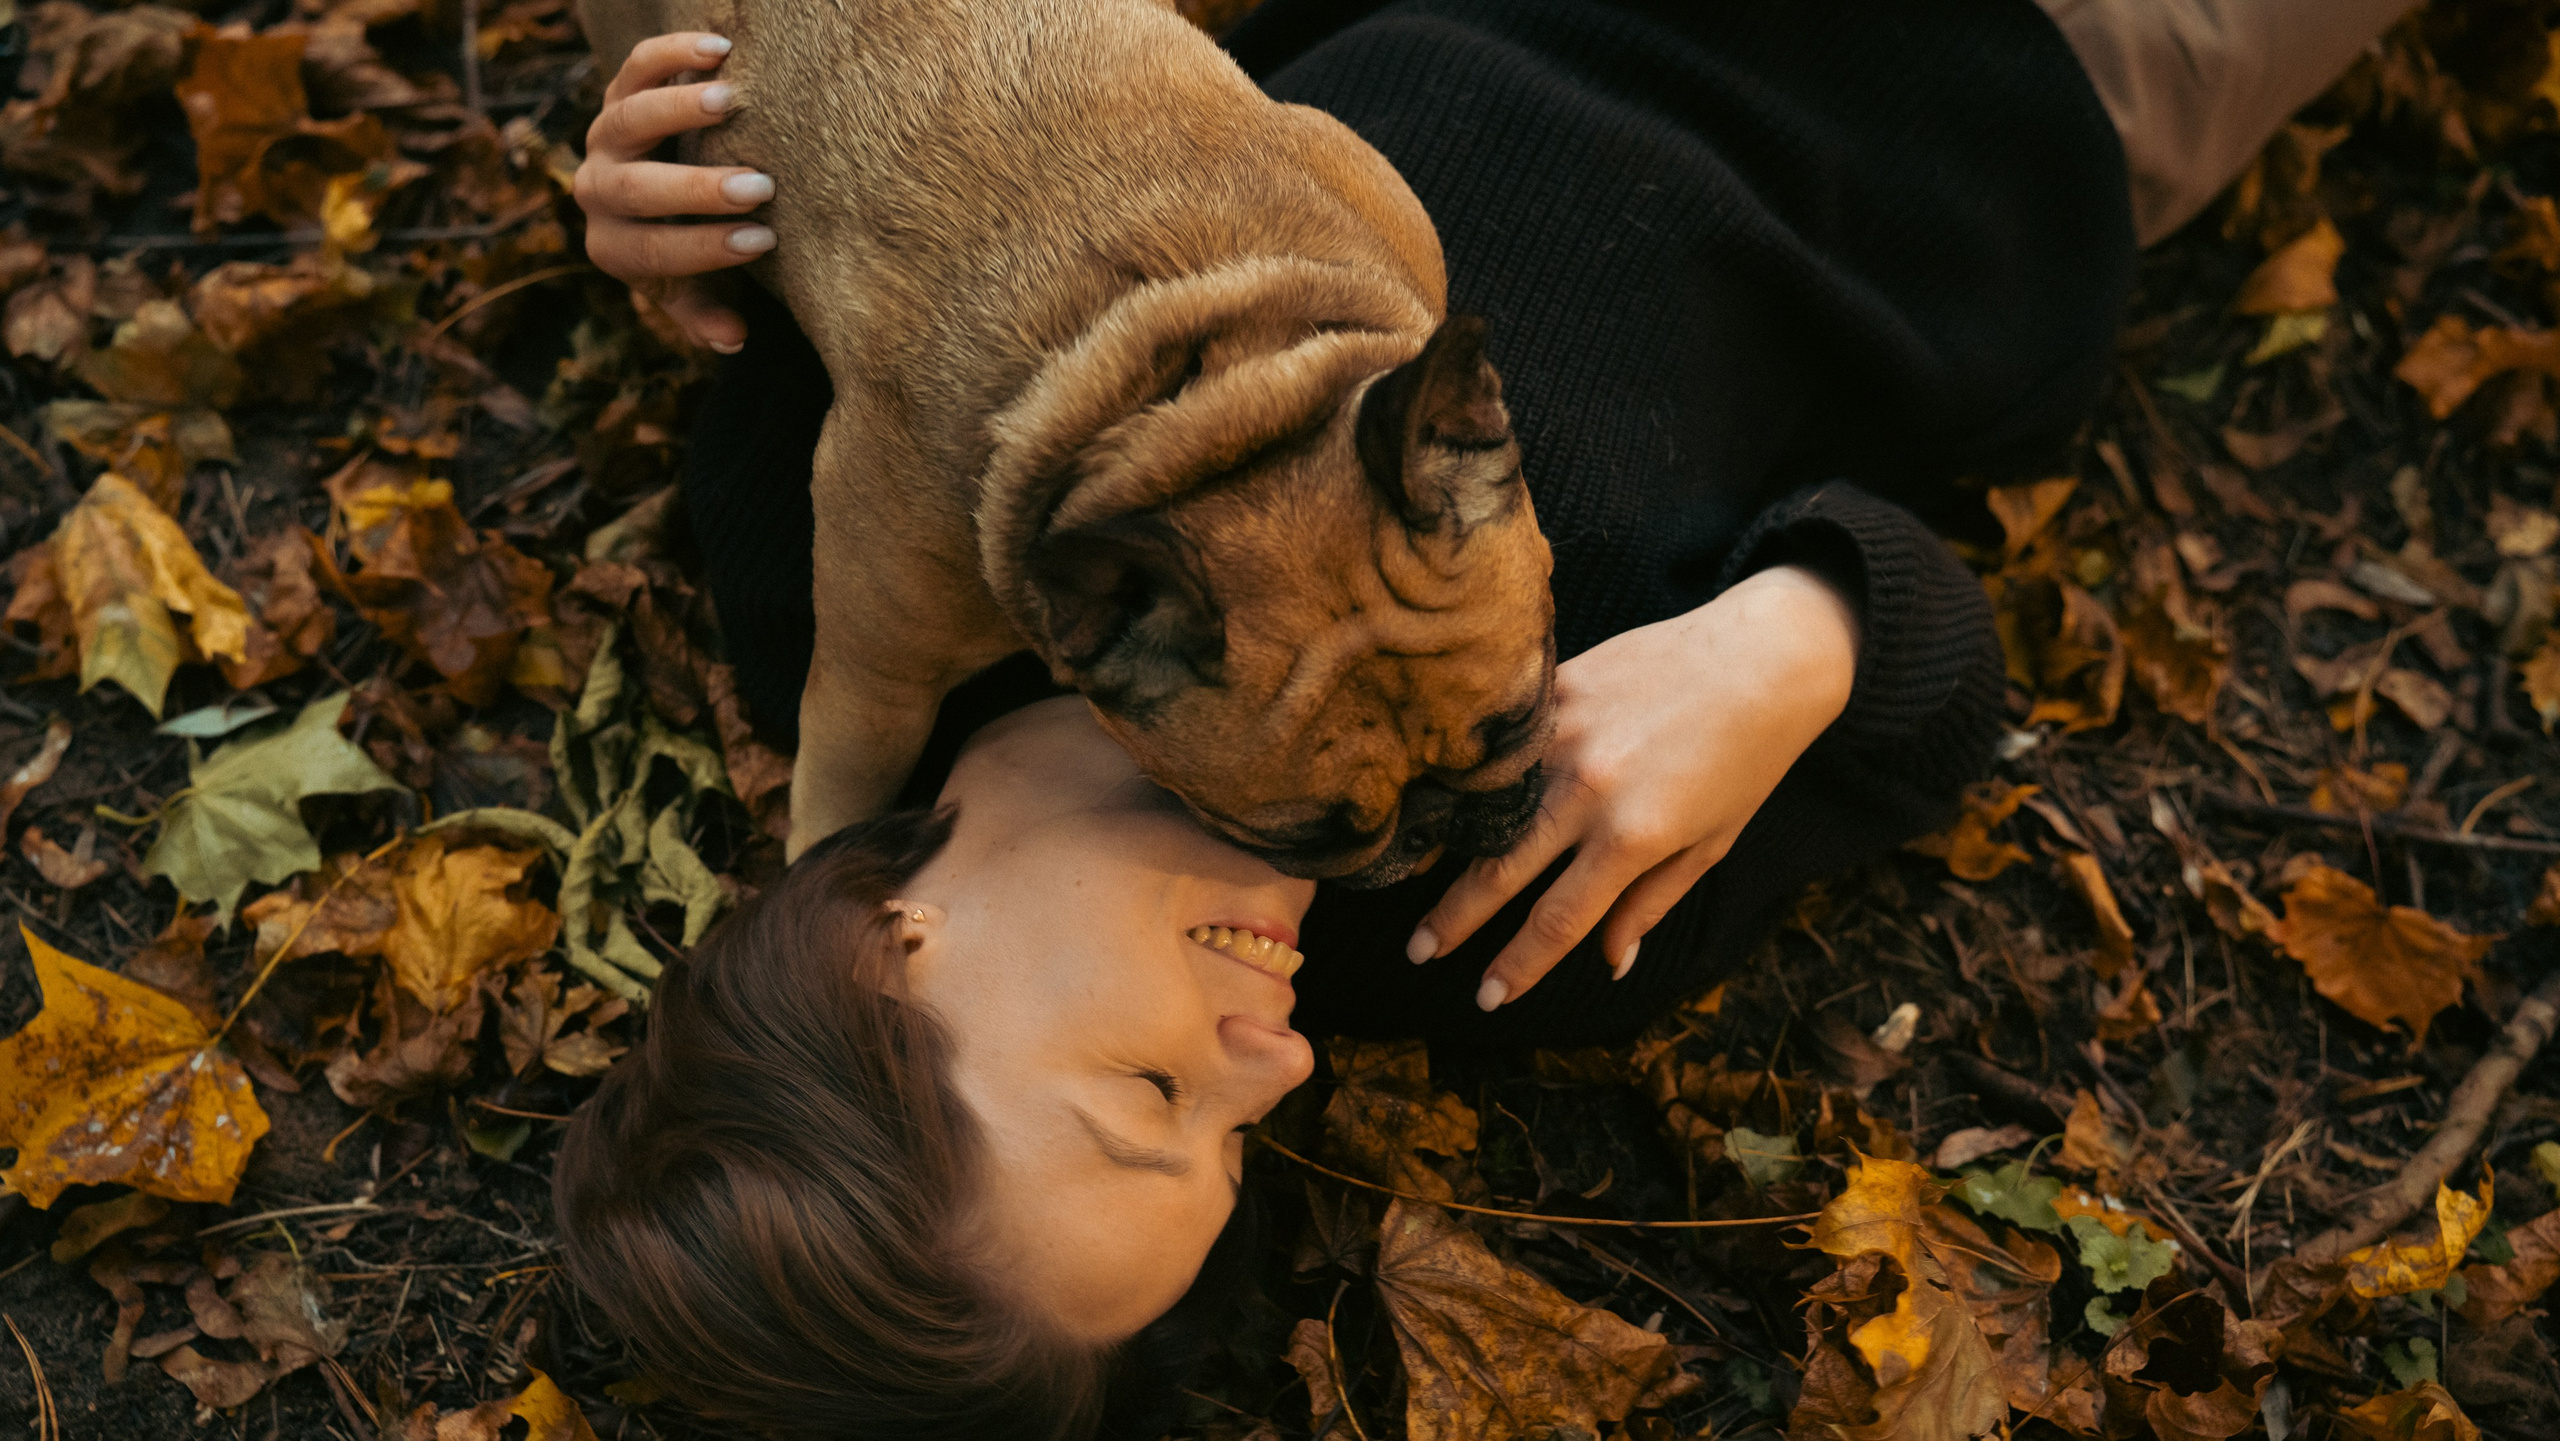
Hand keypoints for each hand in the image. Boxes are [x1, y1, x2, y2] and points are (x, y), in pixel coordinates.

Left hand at [575, 32, 775, 352]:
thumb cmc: (687, 250)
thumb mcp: (692, 291)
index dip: (705, 249)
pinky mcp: (617, 92)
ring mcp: (603, 137)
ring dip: (677, 109)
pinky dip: (672, 54)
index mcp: (612, 247)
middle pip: (635, 190)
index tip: (764, 242)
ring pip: (627, 119)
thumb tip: (733, 340)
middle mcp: (596, 190)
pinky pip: (635, 67)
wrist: (653, 200)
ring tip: (731, 100)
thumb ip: (706, 316)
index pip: (652, 251)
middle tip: (759, 186)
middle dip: (696, 189)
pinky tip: (720, 50)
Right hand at [1408, 565, 1860, 1008]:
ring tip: (1409, 880)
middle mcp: (1587, 788)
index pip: (1556, 920)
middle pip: (1498, 871)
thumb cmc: (1748, 758)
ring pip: (1484, 805)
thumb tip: (1610, 961)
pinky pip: (1500, 746)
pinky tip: (1438, 799)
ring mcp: (1562, 734)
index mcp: (1631, 836)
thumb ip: (1651, 902)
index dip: (1516, 966)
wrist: (1763, 656)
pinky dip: (1468, 778)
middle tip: (1418, 953)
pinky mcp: (1554, 689)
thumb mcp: (1710, 844)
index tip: (1487, 995)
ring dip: (1444, 851)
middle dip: (1453, 921)